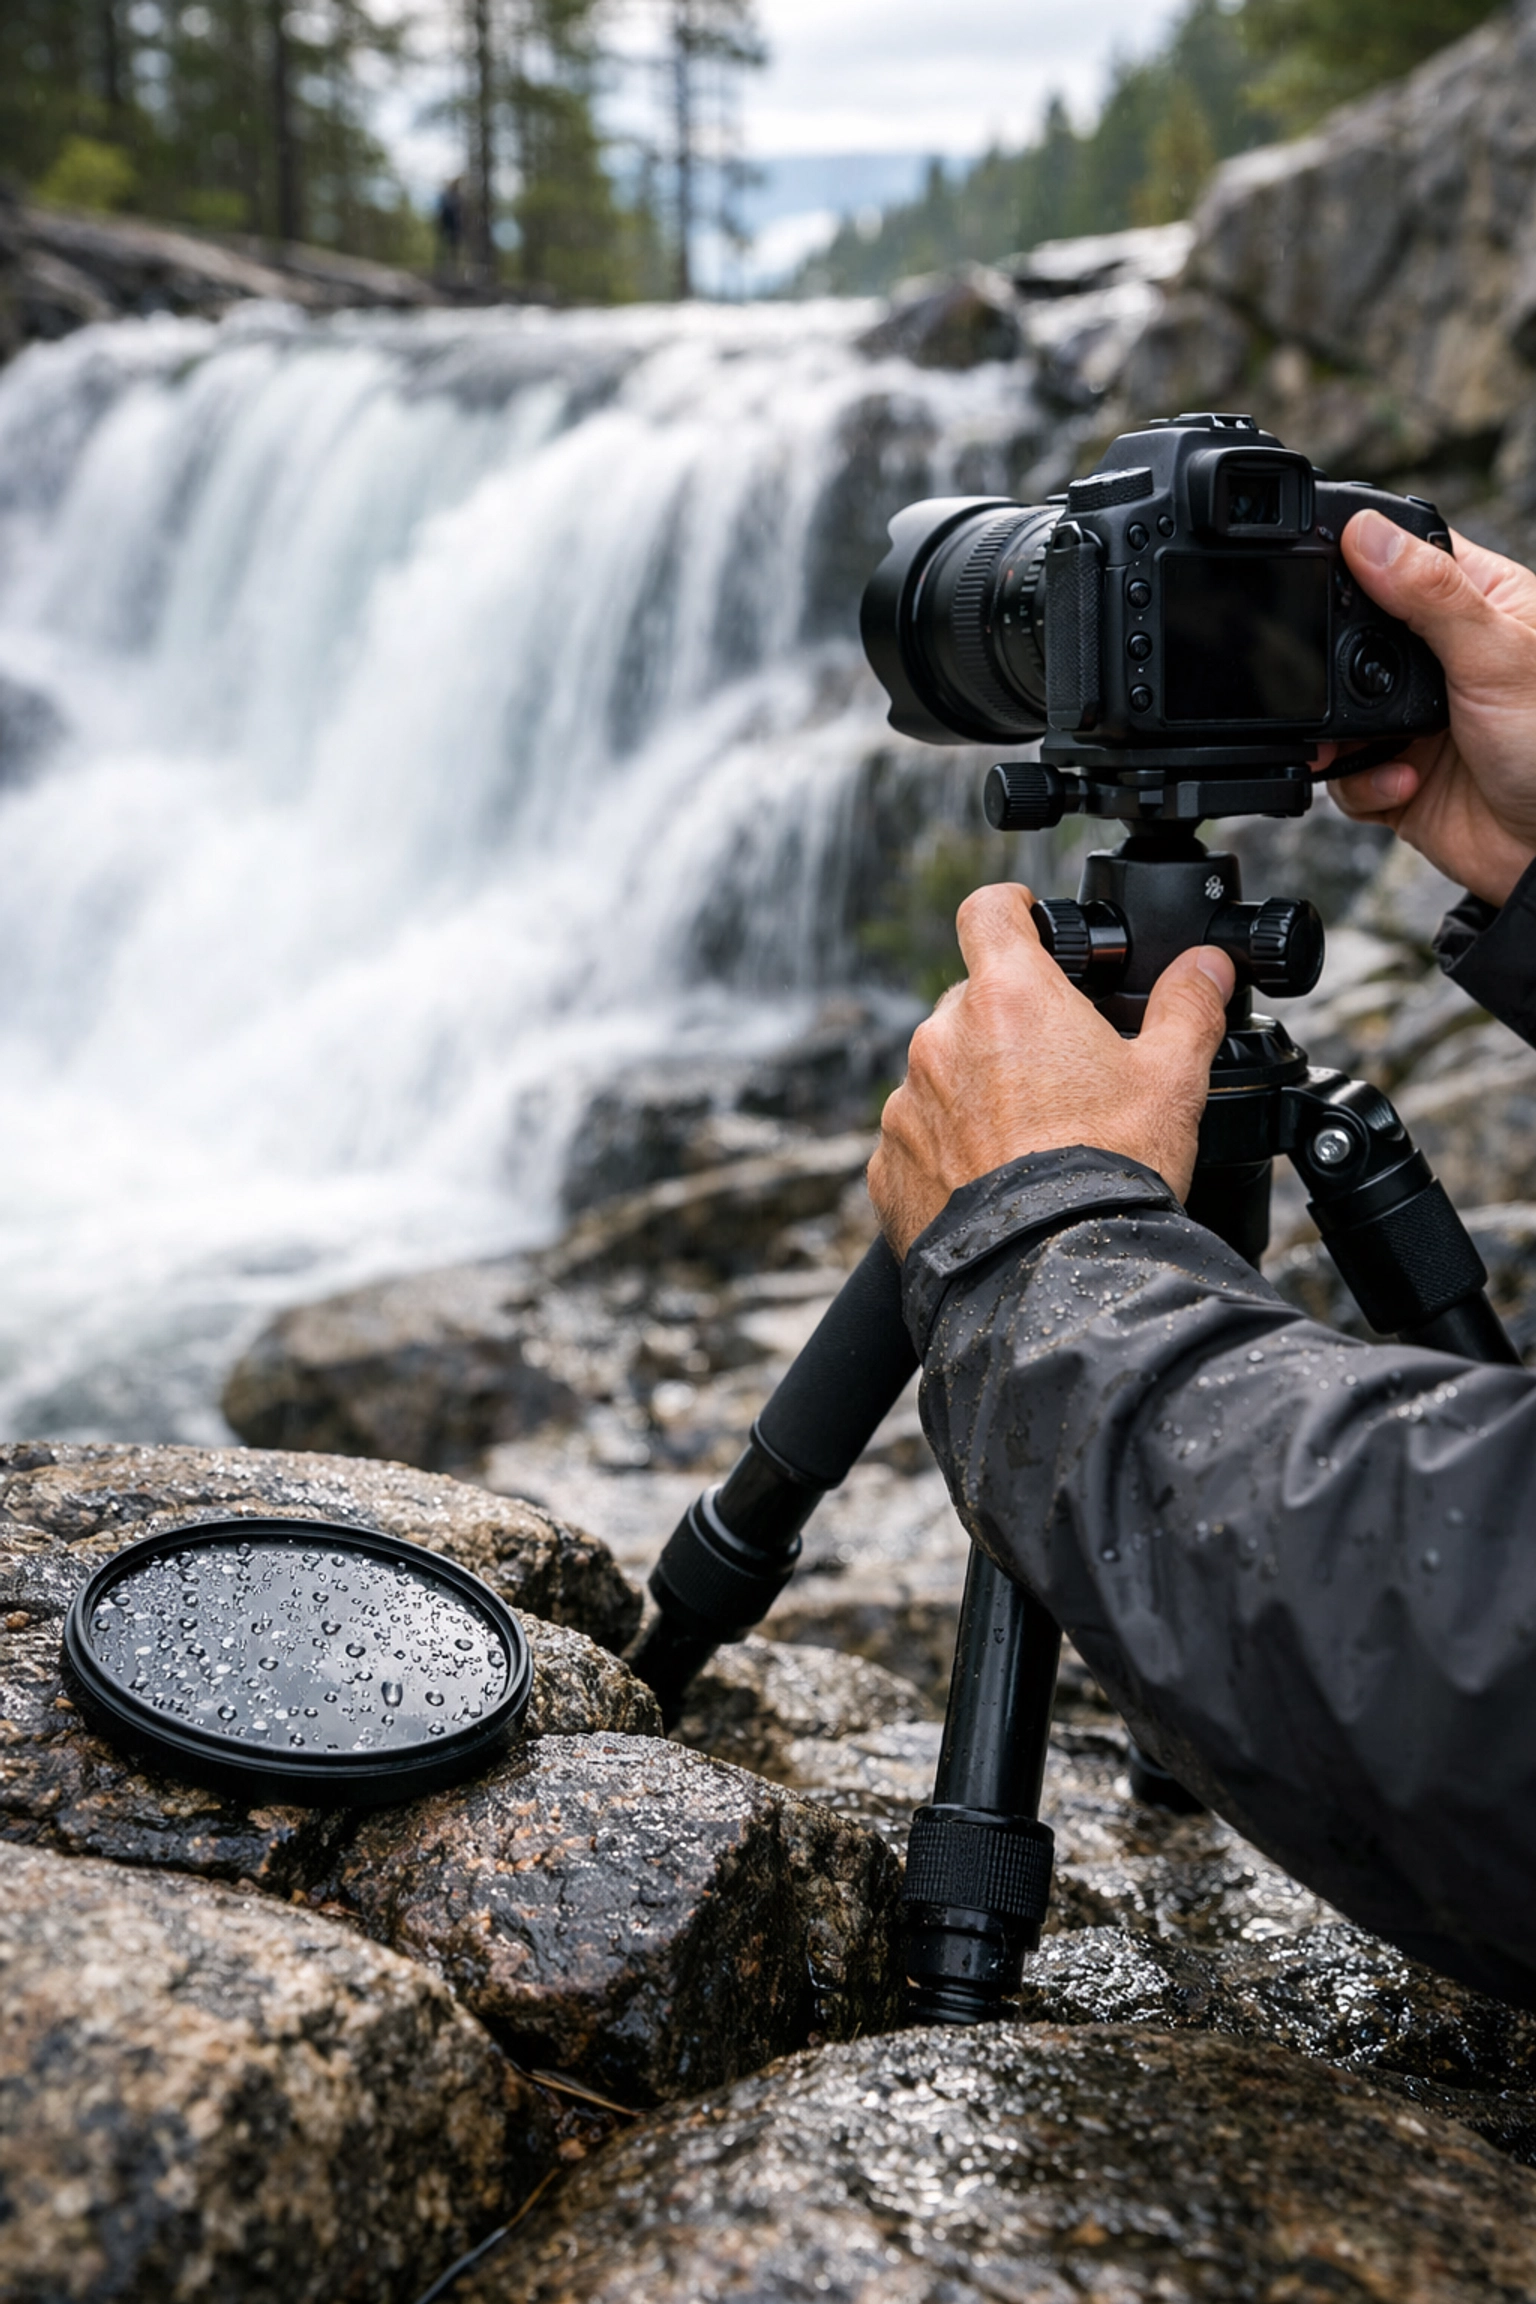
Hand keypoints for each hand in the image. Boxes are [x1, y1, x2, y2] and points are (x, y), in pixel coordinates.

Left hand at [868, 884, 1235, 1257]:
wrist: (1050, 1271)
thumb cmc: (1111, 1171)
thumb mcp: (1172, 1080)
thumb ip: (1188, 1007)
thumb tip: (1207, 965)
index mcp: (1009, 998)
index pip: (989, 910)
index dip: (1013, 909)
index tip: (1029, 922)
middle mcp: (942, 1039)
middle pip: (971, 1001)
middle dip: (1009, 1024)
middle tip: (1060, 1071)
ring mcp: (907, 1103)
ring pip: (941, 1074)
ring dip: (975, 1091)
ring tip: (1031, 1139)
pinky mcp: (888, 1165)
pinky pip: (918, 1139)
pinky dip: (948, 1151)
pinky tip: (994, 1181)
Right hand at [1327, 514, 1535, 905]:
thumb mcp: (1497, 656)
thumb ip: (1429, 595)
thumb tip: (1365, 534)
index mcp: (1476, 606)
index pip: (1401, 557)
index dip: (1357, 558)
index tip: (1322, 570)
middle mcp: (1440, 658)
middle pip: (1349, 634)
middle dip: (1330, 666)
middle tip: (1329, 679)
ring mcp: (1414, 717)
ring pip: (1335, 709)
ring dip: (1338, 736)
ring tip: (1359, 747)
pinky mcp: (1395, 772)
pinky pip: (1344, 772)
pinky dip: (1360, 783)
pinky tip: (1403, 783)